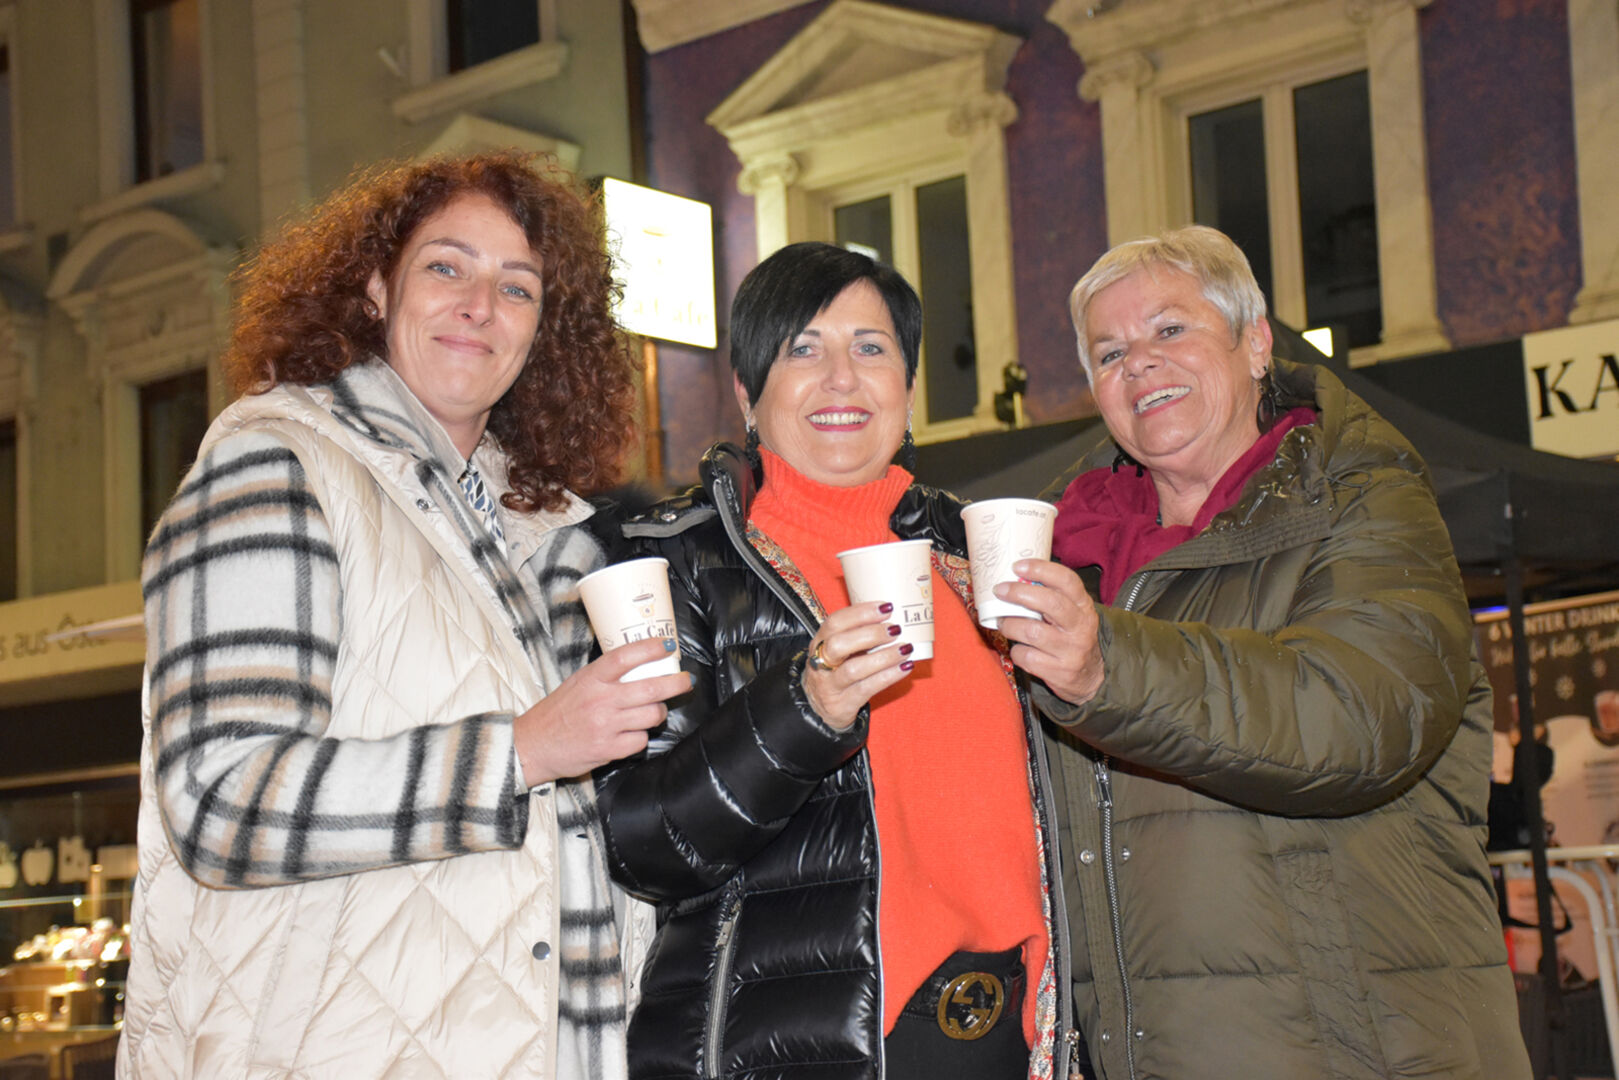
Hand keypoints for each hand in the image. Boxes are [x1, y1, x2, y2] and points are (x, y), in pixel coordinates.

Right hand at [513, 638, 691, 784]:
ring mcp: (606, 726)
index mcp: (591, 678)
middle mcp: (601, 700)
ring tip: (653, 710)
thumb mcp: (578, 683)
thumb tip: (641, 664)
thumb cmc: (558, 712)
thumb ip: (605, 675)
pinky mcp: (609, 749)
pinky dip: (641, 737)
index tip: (668, 645)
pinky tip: (631, 733)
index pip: (625, 657)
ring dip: (658, 712)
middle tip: (686, 680)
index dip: (650, 648)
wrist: (534, 745)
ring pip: (652, 715)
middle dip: (676, 683)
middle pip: (650, 688)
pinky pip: (641, 740)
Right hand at [802, 601, 913, 729]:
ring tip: (905, 648)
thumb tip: (892, 618)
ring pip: (853, 669)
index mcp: (820, 642)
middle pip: (838, 645)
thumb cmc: (836, 670)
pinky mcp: (843, 703)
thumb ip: (857, 634)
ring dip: (884, 657)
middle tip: (895, 630)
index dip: (860, 613)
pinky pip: (868, 688)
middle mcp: (820, 662)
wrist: (820, 707)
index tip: (886, 608)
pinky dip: (889, 676)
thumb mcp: (838, 649)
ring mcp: (830, 685)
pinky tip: (905, 667)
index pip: (835, 622)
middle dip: (870, 634)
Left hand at [994, 559, 1103, 704]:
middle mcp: (1080, 627)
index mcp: (1084, 607)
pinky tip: (1018, 649)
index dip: (1041, 570)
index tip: (1018, 566)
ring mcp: (1071, 651)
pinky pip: (1026, 657)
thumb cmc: (1073, 638)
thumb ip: (1053, 597)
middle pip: (1050, 603)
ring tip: (1003, 623)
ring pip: (1031, 631)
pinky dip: (1016, 652)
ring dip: (1010, 625)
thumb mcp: (1073, 614)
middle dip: (1019, 593)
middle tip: (1000, 590)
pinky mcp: (1059, 672)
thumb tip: (1017, 578)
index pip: (1067, 581)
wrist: (1093, 677)